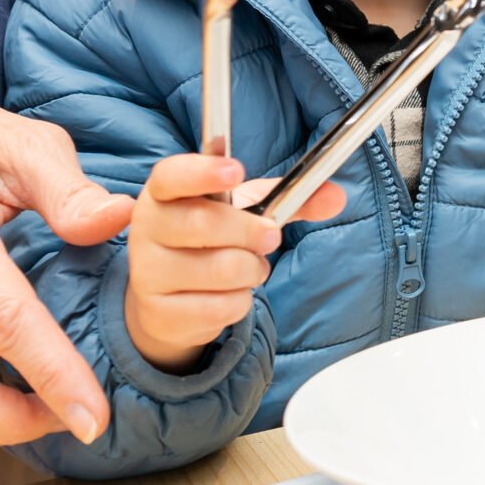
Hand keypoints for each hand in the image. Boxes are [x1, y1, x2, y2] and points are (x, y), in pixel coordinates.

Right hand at [122, 154, 344, 373]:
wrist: (170, 299)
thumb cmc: (212, 240)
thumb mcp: (247, 210)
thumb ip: (292, 200)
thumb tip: (336, 195)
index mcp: (165, 192)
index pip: (172, 175)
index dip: (202, 172)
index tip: (236, 171)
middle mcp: (148, 228)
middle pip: (203, 224)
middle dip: (250, 232)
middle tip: (270, 237)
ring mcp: (149, 272)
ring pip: (220, 269)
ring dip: (251, 270)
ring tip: (247, 267)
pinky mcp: (158, 312)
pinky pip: (219, 307)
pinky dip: (239, 302)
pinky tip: (229, 295)